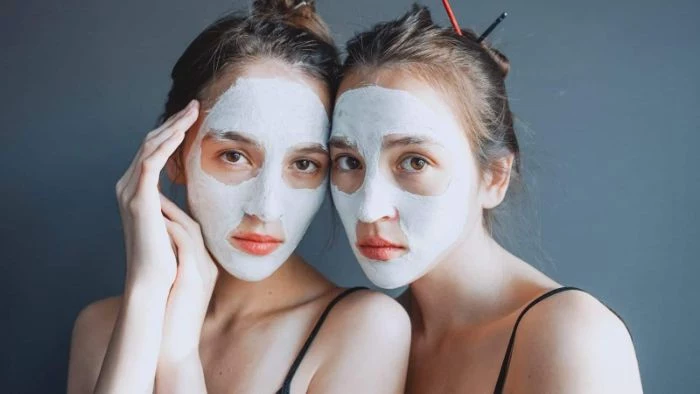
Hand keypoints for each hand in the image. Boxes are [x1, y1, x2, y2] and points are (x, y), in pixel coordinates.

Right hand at [115, 99, 199, 290]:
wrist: (153, 283)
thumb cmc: (168, 259)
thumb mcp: (174, 224)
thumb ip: (175, 206)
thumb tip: (191, 199)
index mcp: (137, 192)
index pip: (154, 152)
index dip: (172, 133)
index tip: (194, 119)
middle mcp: (129, 187)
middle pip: (151, 144)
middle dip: (173, 123)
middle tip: (195, 105)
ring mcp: (130, 192)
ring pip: (151, 147)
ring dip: (173, 127)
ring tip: (193, 111)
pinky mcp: (138, 199)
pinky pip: (151, 162)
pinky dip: (166, 144)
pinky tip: (183, 131)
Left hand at [158, 194, 218, 364]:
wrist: (176, 347)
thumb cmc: (171, 321)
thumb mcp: (176, 288)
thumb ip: (173, 268)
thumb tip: (158, 251)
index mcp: (204, 266)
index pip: (194, 230)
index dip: (176, 212)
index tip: (158, 200)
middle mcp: (207, 264)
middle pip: (194, 224)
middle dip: (174, 205)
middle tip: (155, 191)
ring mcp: (203, 270)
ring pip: (190, 229)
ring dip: (170, 211)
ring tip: (153, 198)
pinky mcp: (194, 277)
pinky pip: (185, 244)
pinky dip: (171, 228)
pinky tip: (157, 220)